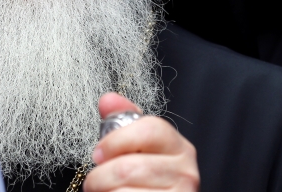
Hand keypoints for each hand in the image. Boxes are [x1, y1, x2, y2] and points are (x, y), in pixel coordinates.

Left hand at [83, 92, 198, 190]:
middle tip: (95, 181)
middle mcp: (185, 172)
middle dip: (100, 176)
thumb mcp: (137, 150)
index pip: (150, 129)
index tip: (99, 153)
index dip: (115, 140)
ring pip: (123, 189)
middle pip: (128, 167)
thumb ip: (123, 125)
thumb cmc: (145, 184)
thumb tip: (108, 100)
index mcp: (179, 148)